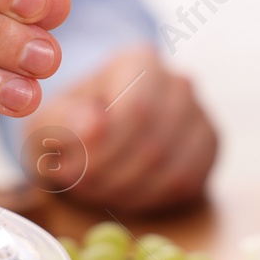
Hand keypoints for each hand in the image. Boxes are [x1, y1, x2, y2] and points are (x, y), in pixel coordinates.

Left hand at [17, 45, 216, 213]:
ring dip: (127, 191)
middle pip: (154, 143)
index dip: (103, 149)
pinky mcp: (208, 148)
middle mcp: (178, 83)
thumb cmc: (71, 121)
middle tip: (79, 185)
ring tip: (96, 188)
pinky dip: (150, 198)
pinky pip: (187, 183)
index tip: (68, 168)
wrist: (95, 129)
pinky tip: (123, 193)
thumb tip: (94, 127)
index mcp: (140, 61)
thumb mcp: (51, 118)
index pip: (137, 109)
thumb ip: (63, 120)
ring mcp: (200, 115)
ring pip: (173, 169)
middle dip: (111, 176)